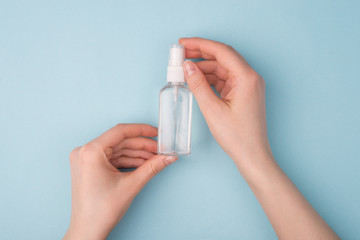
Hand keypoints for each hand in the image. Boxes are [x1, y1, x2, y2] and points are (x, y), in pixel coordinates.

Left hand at [63, 124, 176, 239]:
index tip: (156, 133)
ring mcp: (86, 159)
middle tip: (160, 150)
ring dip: (137, 154)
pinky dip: (127, 161)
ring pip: (117, 150)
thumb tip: (168, 157)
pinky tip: (143, 164)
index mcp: (90, 151)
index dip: (142, 130)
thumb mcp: (131, 185)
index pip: (120, 131)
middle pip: (120, 141)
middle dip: (142, 146)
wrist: (88, 230)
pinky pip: (112, 158)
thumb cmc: (101, 211)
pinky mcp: (89, 167)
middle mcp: (84, 152)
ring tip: (155, 158)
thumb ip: (152, 167)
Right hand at [180, 37, 268, 162]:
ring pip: (222, 68)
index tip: (184, 43)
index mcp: (247, 78)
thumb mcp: (213, 109)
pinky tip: (196, 79)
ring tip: (185, 67)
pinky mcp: (243, 93)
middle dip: (201, 53)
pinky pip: (224, 79)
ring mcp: (247, 85)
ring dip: (204, 67)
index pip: (221, 51)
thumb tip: (188, 66)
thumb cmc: (238, 136)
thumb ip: (198, 85)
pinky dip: (210, 78)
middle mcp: (250, 77)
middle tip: (181, 52)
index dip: (200, 44)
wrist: (252, 155)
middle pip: (222, 57)